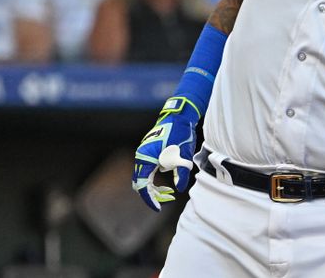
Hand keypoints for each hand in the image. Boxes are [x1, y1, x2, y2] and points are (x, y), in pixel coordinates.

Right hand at [132, 96, 199, 210]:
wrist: (180, 116)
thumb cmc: (180, 134)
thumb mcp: (183, 156)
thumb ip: (181, 174)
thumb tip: (179, 189)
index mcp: (145, 158)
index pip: (142, 184)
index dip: (149, 199)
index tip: (158, 208)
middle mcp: (141, 155)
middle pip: (141, 182)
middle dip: (152, 194)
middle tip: (166, 200)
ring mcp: (144, 152)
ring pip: (144, 175)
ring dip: (154, 186)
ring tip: (168, 194)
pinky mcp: (149, 150)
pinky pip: (148, 168)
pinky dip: (155, 178)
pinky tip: (166, 182)